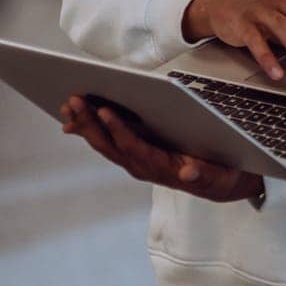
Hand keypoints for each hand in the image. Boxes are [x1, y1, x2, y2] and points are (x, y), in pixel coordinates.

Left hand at [60, 95, 262, 202]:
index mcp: (159, 168)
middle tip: (74, 101)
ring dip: (85, 125)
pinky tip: (76, 120)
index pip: (134, 147)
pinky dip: (90, 130)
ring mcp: (135, 162)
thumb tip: (190, 172)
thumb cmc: (217, 175)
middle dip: (90, 123)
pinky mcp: (134, 156)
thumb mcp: (216, 175)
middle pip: (110, 145)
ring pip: (104, 144)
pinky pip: (107, 144)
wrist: (216, 185)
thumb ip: (203, 174)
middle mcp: (141, 166)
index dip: (119, 130)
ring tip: (68, 106)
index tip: (105, 111)